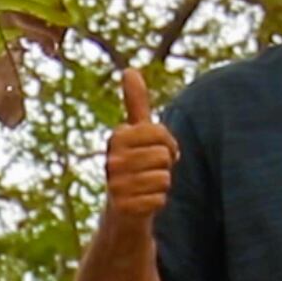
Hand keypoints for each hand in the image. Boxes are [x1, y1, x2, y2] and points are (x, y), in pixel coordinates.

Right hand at [105, 68, 178, 222]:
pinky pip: (159, 199)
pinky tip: (145, 204)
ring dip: (161, 186)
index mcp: (118, 137)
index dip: (168, 145)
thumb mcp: (135, 134)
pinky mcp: (123, 208)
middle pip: (163, 156)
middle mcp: (113, 159)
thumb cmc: (134, 167)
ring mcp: (115, 184)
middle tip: (151, 173)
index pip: (160, 133)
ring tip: (147, 188)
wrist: (122, 212)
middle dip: (165, 166)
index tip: (159, 152)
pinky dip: (158, 203)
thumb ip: (136, 103)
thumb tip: (129, 69)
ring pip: (163, 178)